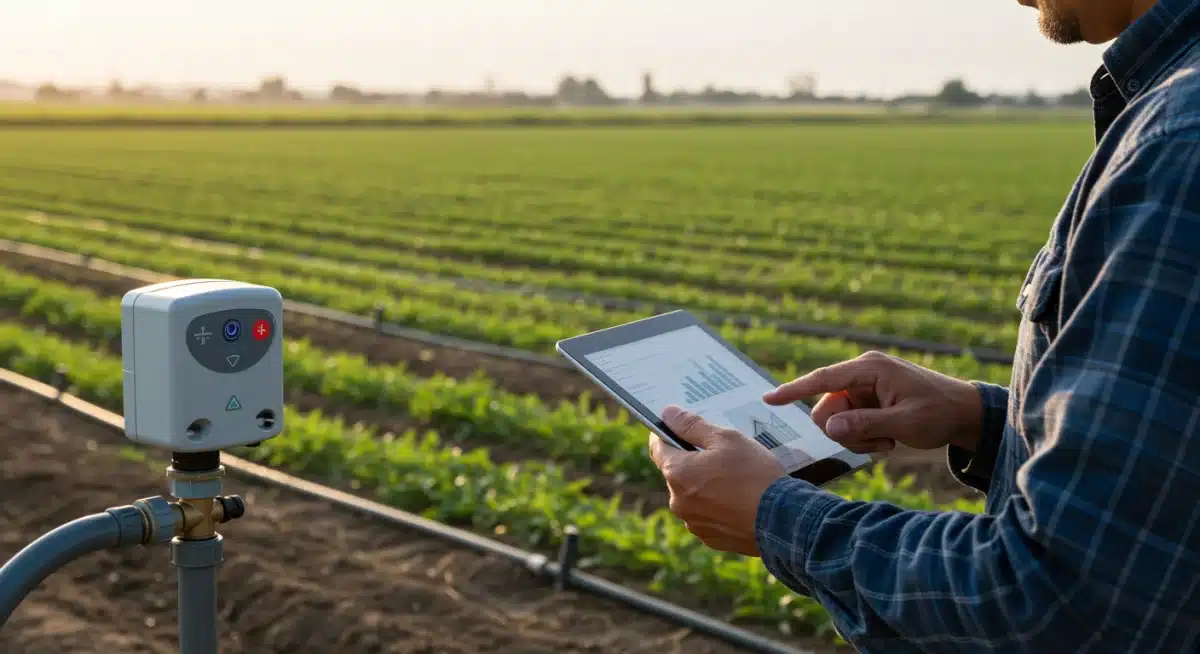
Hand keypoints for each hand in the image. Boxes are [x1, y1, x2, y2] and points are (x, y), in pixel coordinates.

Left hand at [648, 405, 786, 555]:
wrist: (783, 521)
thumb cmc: (755, 474)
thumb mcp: (727, 439)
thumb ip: (692, 425)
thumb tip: (668, 413)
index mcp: (677, 473)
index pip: (657, 447)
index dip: (667, 434)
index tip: (682, 429)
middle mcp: (677, 501)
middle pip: (676, 472)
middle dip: (694, 461)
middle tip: (723, 456)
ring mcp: (693, 522)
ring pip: (692, 495)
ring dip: (705, 485)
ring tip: (736, 480)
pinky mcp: (709, 538)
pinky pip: (706, 515)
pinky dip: (717, 506)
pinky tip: (739, 500)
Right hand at [762, 350, 981, 454]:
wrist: (964, 414)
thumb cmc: (939, 413)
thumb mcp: (905, 423)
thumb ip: (865, 424)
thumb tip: (829, 427)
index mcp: (869, 369)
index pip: (822, 379)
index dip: (793, 390)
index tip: (768, 399)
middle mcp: (862, 374)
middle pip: (826, 408)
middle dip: (844, 432)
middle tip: (876, 444)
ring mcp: (863, 388)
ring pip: (835, 420)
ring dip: (856, 437)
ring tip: (887, 441)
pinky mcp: (867, 400)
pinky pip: (847, 423)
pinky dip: (863, 437)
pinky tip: (888, 439)